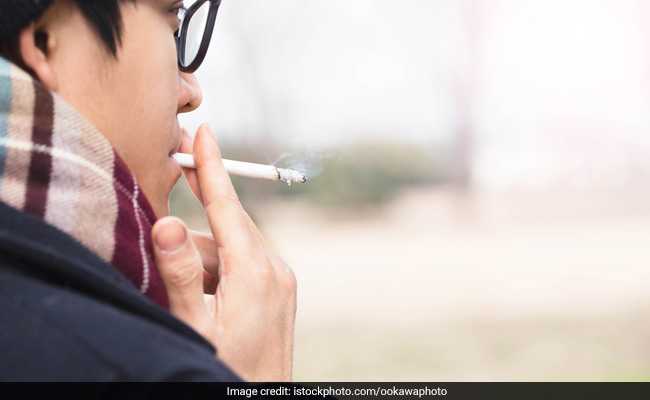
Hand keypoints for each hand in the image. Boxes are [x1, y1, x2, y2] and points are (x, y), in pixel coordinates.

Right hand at [151, 124, 296, 381]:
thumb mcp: (193, 325)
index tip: (205, 131)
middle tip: (169, 207)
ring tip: (183, 297)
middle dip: (197, 217)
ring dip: (203, 258)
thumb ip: (179, 274)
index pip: (227, 205)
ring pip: (232, 248)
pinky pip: (244, 265)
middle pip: (228, 225)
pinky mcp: (280, 292)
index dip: (212, 166)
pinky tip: (201, 299)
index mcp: (255, 271)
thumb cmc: (226, 369)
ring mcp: (281, 281)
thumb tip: (167, 221)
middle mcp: (274, 268)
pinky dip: (219, 270)